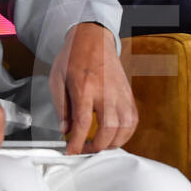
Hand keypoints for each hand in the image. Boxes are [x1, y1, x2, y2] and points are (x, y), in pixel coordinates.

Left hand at [49, 22, 137, 154]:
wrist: (93, 39)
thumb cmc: (73, 57)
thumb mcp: (57, 80)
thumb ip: (61, 107)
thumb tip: (66, 130)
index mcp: (85, 86)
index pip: (83, 122)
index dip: (77, 142)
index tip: (71, 151)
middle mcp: (106, 91)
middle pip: (108, 128)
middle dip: (97, 146)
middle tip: (85, 149)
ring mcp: (121, 93)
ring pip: (125, 127)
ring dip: (113, 142)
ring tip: (100, 144)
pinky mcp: (128, 94)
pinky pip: (133, 120)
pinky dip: (126, 133)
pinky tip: (114, 135)